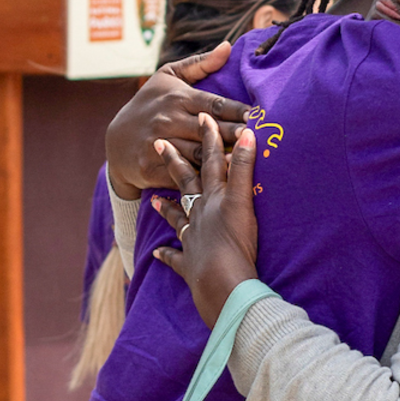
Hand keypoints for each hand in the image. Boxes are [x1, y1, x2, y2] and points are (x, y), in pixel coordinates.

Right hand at [105, 42, 250, 198]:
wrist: (115, 142)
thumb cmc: (149, 104)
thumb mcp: (168, 76)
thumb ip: (200, 64)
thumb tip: (228, 47)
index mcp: (178, 97)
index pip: (215, 104)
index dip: (239, 111)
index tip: (260, 115)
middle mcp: (169, 120)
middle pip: (210, 130)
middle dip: (235, 134)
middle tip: (260, 137)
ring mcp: (159, 144)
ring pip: (198, 154)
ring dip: (223, 158)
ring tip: (246, 159)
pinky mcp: (152, 168)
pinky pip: (181, 174)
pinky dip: (201, 179)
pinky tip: (222, 181)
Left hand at [152, 114, 259, 327]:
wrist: (223, 285)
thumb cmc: (236, 243)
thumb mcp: (243, 201)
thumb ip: (244, 167)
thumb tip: (246, 132)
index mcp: (213, 199)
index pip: (210, 162)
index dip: (208, 138)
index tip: (202, 115)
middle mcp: (198, 215)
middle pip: (186, 184)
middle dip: (175, 162)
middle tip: (159, 144)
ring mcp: (191, 240)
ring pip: (176, 219)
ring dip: (167, 208)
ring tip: (154, 201)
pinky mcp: (190, 266)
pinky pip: (175, 258)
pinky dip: (167, 254)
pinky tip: (158, 253)